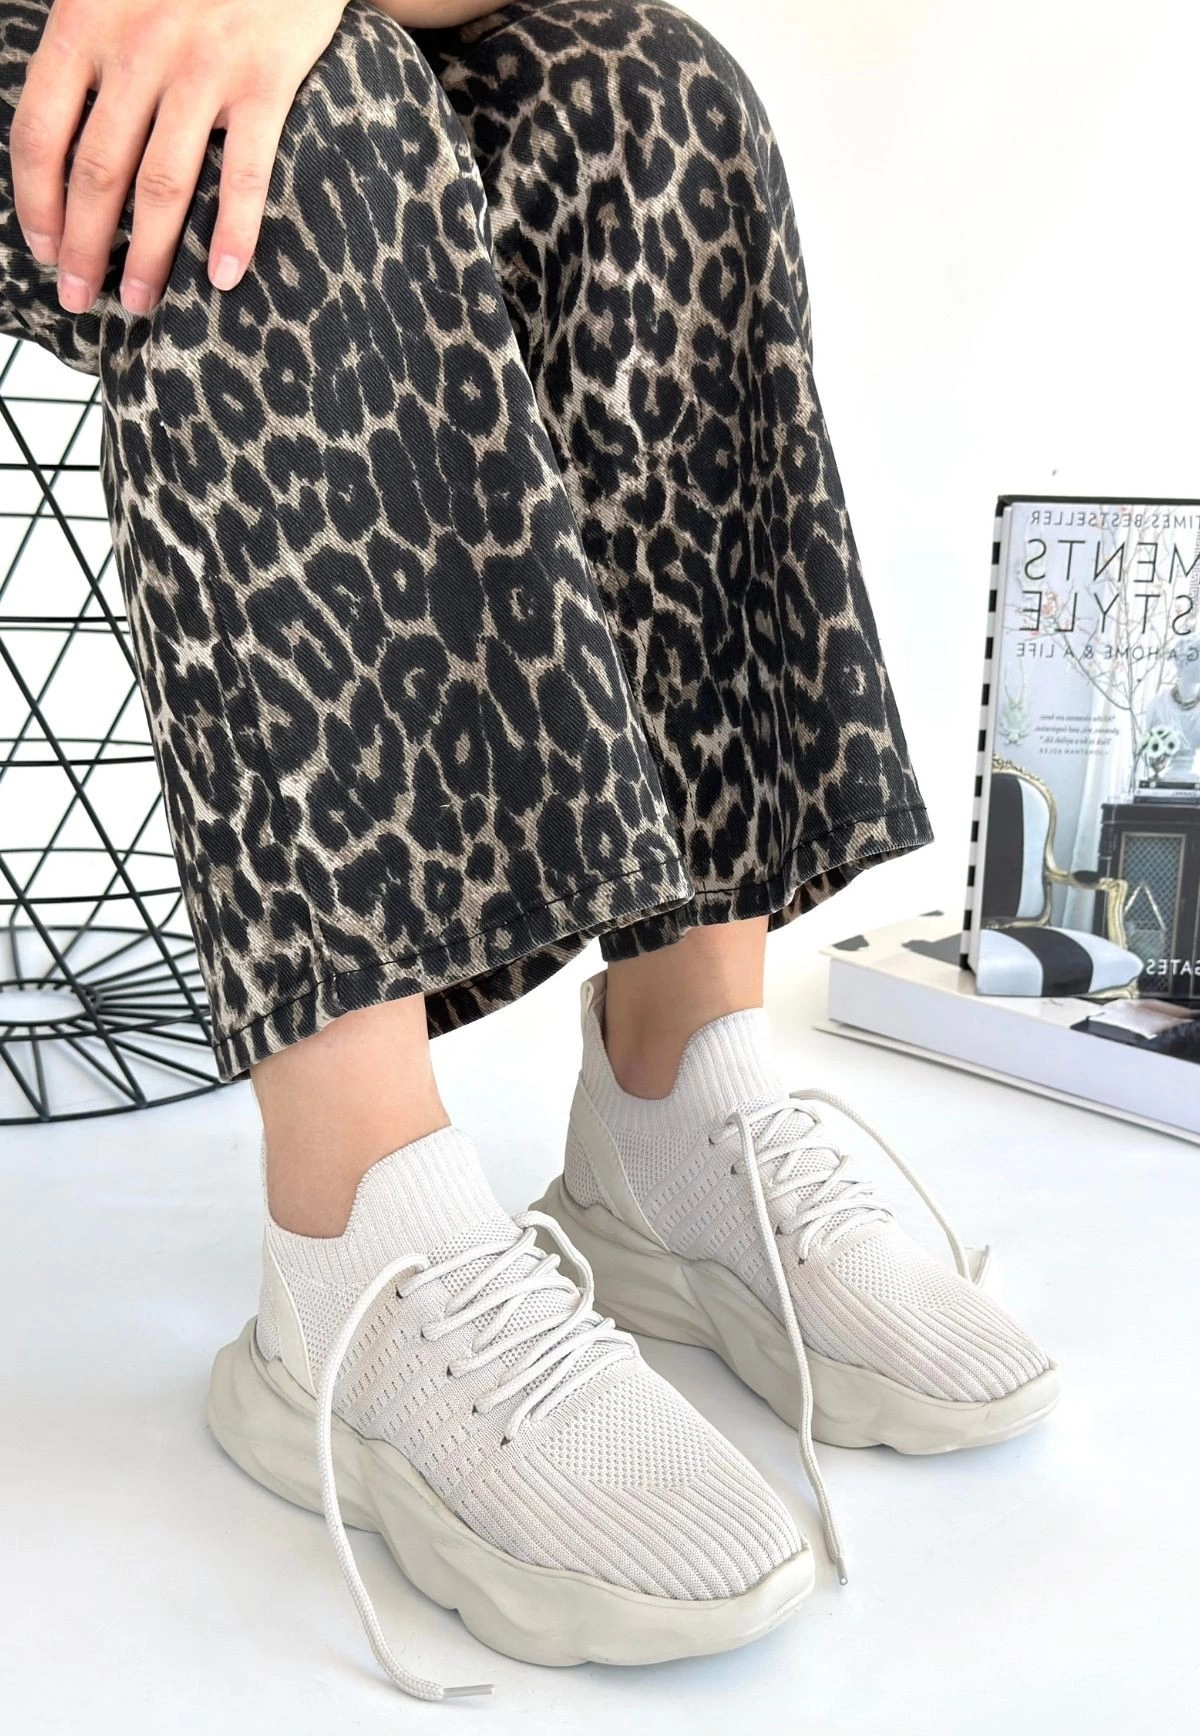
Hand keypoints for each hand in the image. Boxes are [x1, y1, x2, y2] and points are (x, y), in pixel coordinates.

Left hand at [10, 0, 347, 315]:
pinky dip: (233, 231)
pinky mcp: (264, 80)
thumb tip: (65, 136)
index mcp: (87, 20)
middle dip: (84, 246)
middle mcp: (138, 46)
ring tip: (141, 302)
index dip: (36, 201)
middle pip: (98, 170)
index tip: (43, 249)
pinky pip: (243, 172)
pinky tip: (222, 276)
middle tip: (81, 298)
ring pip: (161, 183)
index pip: (42, 130)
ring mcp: (202, 67)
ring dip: (146, 254)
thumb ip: (89, 48)